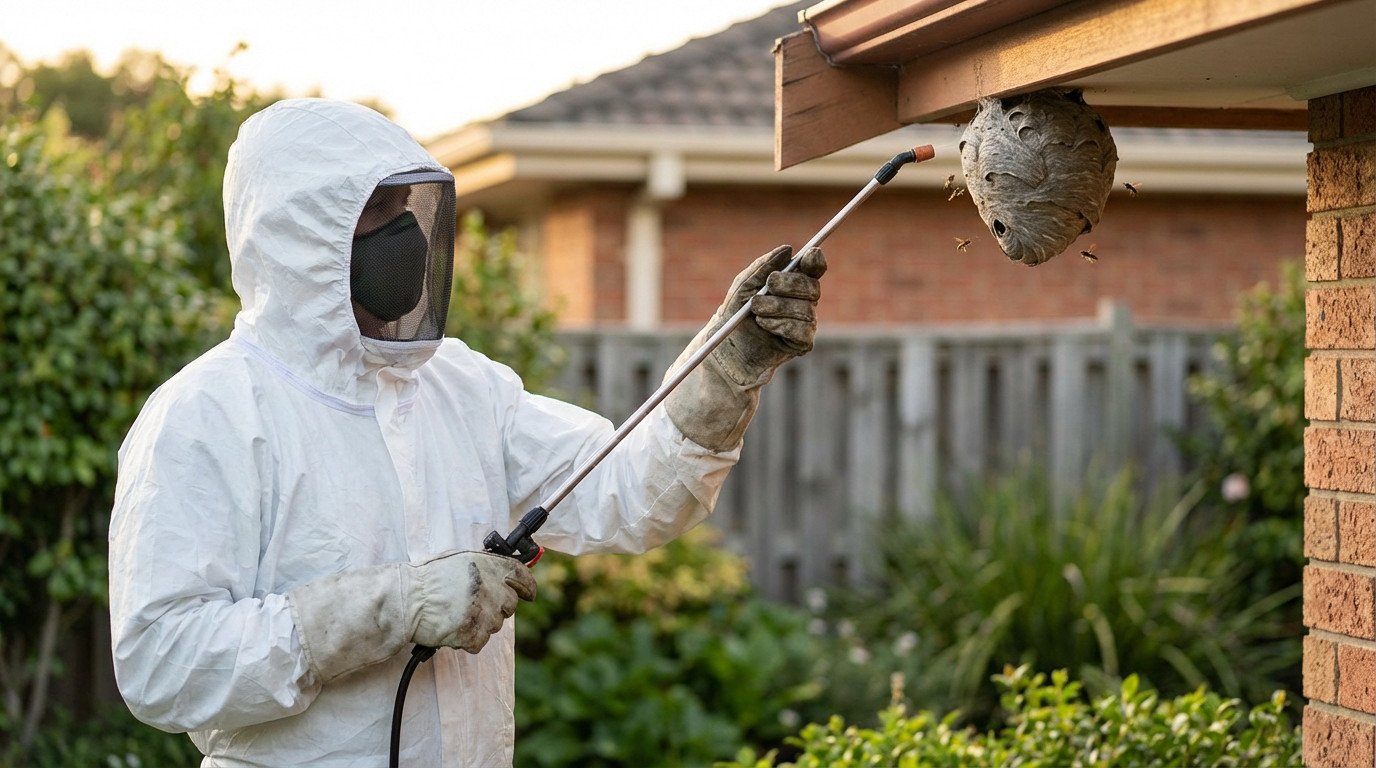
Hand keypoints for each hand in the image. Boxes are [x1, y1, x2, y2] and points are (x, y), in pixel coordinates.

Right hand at [404, 550, 536, 652]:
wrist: (404, 599)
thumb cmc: (427, 578)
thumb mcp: (459, 559)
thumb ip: (485, 565)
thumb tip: (505, 573)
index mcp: (488, 565)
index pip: (522, 576)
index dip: (527, 586)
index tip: (528, 594)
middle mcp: (490, 587)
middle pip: (509, 605)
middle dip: (496, 607)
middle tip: (474, 606)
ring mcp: (482, 612)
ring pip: (495, 625)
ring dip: (481, 624)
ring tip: (456, 615)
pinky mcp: (472, 633)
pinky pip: (480, 641)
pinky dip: (468, 639)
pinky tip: (452, 628)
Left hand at [663, 245, 824, 450]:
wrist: (726, 346)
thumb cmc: (735, 312)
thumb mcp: (744, 284)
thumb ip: (763, 267)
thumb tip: (787, 250)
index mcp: (793, 283)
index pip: (813, 268)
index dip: (815, 260)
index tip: (809, 254)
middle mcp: (804, 301)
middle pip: (812, 287)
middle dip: (790, 283)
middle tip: (769, 284)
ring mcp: (805, 322)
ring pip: (805, 309)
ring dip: (778, 306)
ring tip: (756, 311)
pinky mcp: (802, 343)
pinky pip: (802, 330)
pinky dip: (781, 324)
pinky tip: (765, 325)